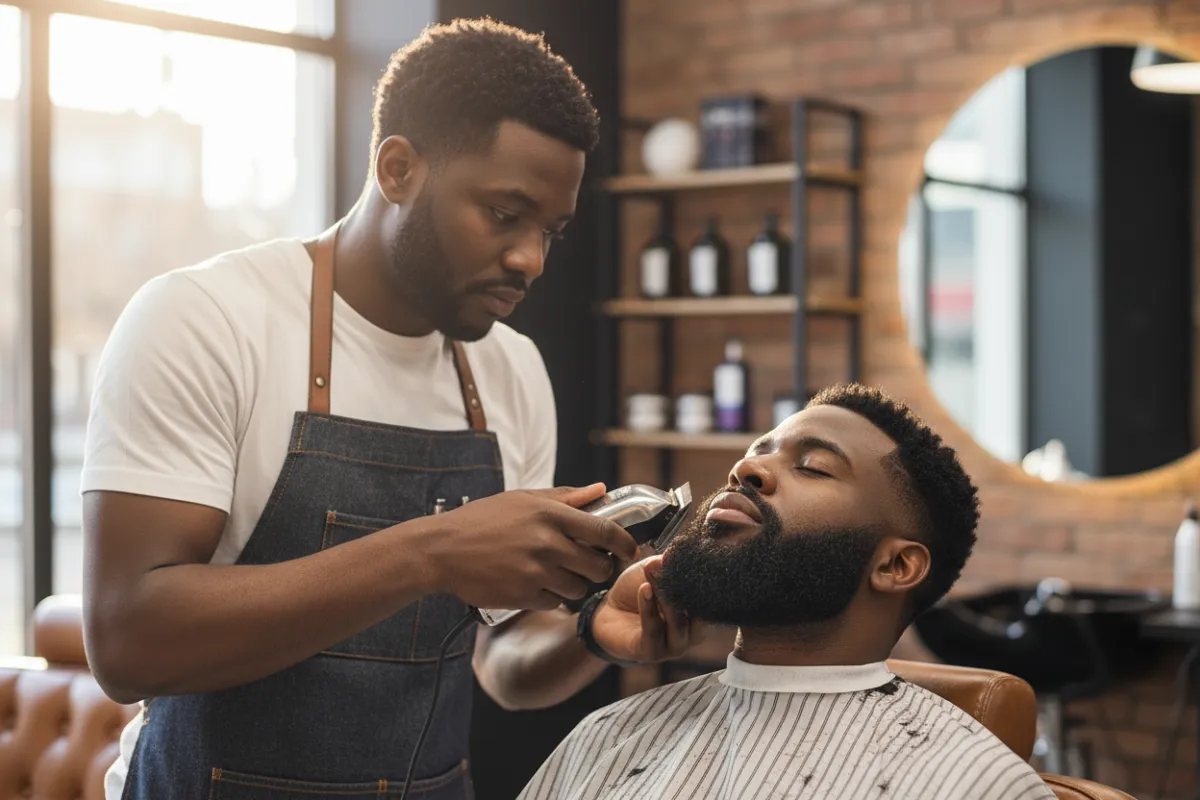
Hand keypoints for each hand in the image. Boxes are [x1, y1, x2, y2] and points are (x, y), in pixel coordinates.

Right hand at [420, 484, 637, 611]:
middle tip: (590, 564)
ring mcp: (536, 572)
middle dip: (601, 568)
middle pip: (599, 566)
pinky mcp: (524, 596)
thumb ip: (565, 497)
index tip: (629, 549)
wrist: (441, 550)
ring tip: (556, 573)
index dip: (624, 543)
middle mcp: (547, 543)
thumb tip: (600, 490)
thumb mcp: (522, 499)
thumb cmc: (482, 520)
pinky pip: (555, 603)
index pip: (605, 531)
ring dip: (575, 584)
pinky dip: (551, 597)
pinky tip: (535, 584)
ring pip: (579, 588)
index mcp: (550, 514)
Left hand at [590, 555, 705, 663]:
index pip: (713, 601)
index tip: (695, 560)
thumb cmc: (638, 591)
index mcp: (700, 616)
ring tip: (652, 574)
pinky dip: (649, 608)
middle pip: (699, 614)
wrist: (609, 610)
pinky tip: (644, 589)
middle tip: (669, 564)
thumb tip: (683, 548)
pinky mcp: (650, 653)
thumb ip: (672, 563)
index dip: (706, 581)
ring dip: (665, 597)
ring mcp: (673, 647)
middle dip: (684, 587)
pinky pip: (653, 631)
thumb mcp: (657, 571)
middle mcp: (692, 634)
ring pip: (678, 624)